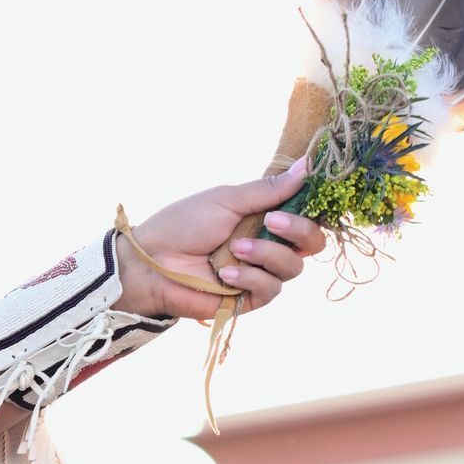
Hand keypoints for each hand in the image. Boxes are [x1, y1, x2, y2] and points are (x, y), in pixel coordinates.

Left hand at [118, 164, 326, 322]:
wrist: (151, 260)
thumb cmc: (183, 224)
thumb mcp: (226, 199)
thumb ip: (268, 189)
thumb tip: (307, 165)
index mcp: (264, 217)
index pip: (306, 215)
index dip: (312, 208)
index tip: (307, 195)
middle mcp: (267, 244)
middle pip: (311, 243)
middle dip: (300, 231)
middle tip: (273, 221)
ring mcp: (259, 272)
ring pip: (293, 268)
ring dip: (267, 254)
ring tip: (235, 249)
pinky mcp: (249, 298)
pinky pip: (270, 289)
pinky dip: (251, 277)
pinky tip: (226, 273)